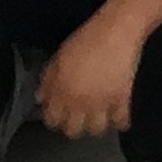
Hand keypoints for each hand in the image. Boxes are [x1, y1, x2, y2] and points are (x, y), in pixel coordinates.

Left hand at [36, 16, 141, 137]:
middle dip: (74, 126)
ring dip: (96, 126)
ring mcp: (100, 104)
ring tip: (98, 118)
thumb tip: (40, 98)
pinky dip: (119, 121)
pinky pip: (120, 121)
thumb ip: (48, 80)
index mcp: (60, 92)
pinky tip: (118, 116)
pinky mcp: (121, 100)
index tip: (59, 114)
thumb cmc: (85, 40)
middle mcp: (78, 102)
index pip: (51, 120)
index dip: (54, 118)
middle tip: (78, 117)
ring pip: (96, 130)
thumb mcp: (58, 57)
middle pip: (73, 131)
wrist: (115, 31)